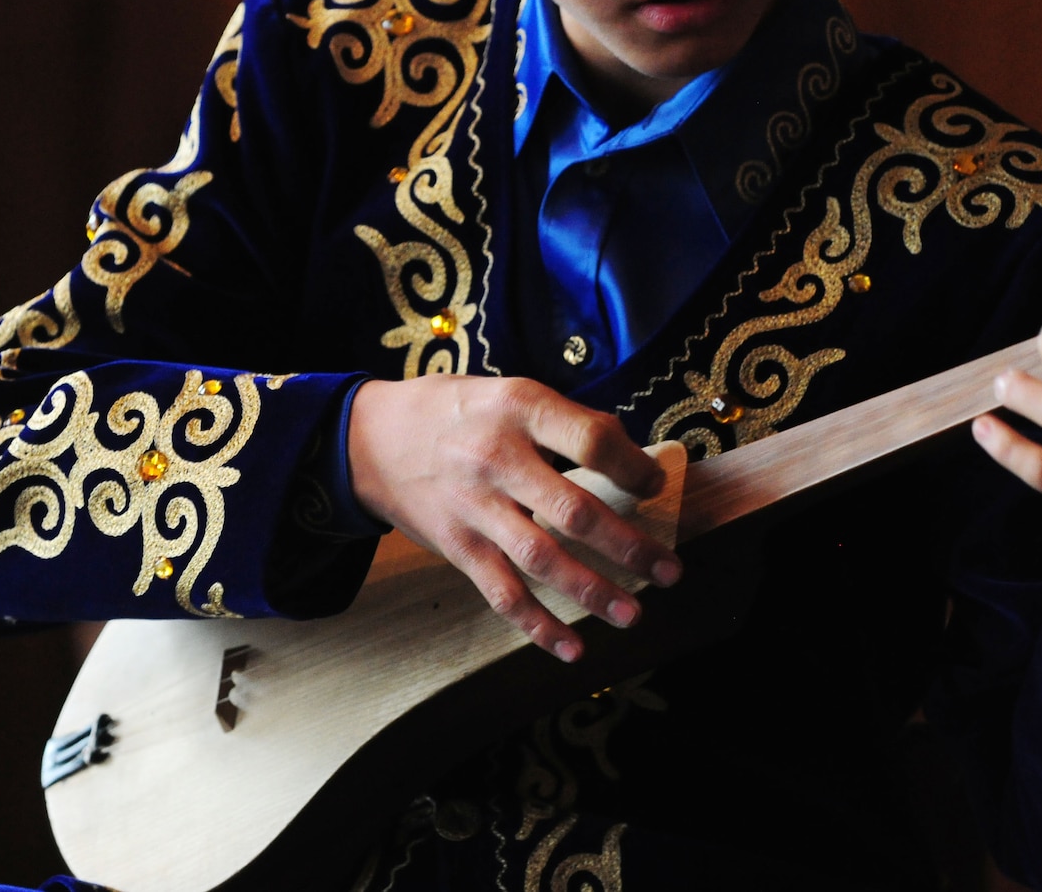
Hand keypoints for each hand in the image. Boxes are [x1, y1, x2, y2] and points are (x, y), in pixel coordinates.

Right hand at [347, 375, 682, 659]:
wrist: (369, 438)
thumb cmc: (459, 411)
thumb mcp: (512, 391)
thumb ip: (566, 423)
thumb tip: (631, 456)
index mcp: (520, 409)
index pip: (591, 440)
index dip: (633, 466)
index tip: (656, 486)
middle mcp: (498, 459)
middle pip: (574, 510)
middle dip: (630, 546)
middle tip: (672, 570)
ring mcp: (475, 508)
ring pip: (542, 560)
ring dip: (592, 593)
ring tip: (634, 614)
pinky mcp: (457, 547)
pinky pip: (502, 593)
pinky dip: (537, 626)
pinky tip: (572, 649)